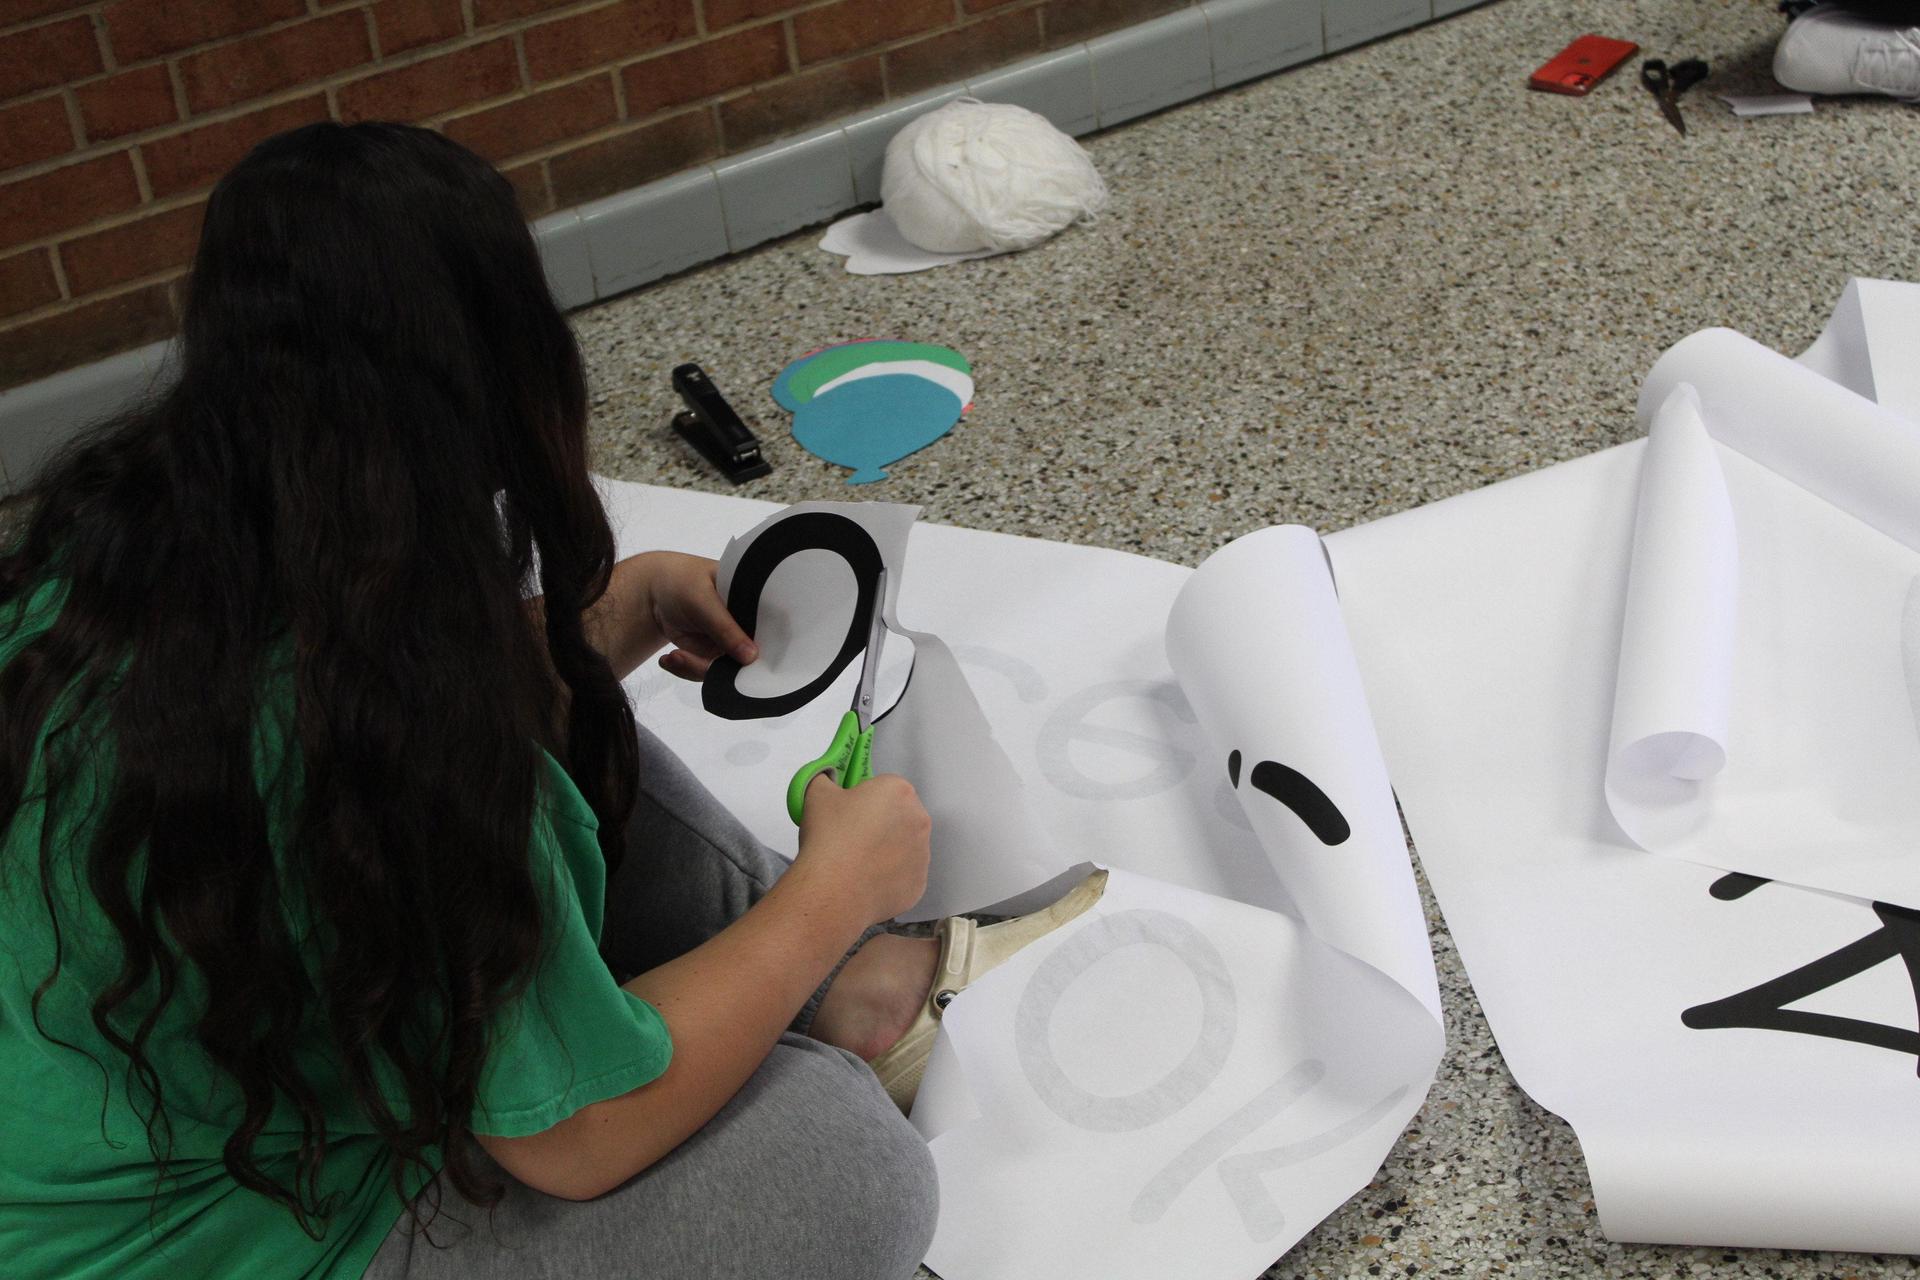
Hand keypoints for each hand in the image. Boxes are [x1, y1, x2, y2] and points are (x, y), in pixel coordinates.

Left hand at [628, 552, 757, 680]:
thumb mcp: (702, 601)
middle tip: (699, 664)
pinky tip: (670, 659)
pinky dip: (687, 669)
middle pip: (749, 657)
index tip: (748, 664)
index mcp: (753, 601)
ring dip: (698, 668)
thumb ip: (725, 629)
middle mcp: (745, 624)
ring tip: (675, 657)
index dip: (767, 650)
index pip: (771, 629)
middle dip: (724, 668)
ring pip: (726, 669)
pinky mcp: (712, 653)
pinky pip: (707, 671)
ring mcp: (729, 641)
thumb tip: (752, 657)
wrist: (653, 593)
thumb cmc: (681, 582)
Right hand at [794, 774, 931, 925]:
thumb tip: (825, 779)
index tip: (848, 813)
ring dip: (887, 851)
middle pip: (900, 816)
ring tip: (857, 863)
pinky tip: (866, 882)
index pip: (885, 788)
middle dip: (881, 824)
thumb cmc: (828, 838)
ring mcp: (923, 855)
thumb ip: (824, 779)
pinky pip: (904, 876)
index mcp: (899, 791)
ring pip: (904, 847)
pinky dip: (889, 878)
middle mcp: (920, 820)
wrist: (833, 891)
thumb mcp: (815, 793)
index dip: (865, 799)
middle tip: (851, 838)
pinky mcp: (919, 885)